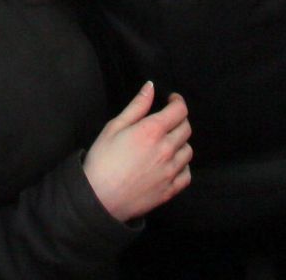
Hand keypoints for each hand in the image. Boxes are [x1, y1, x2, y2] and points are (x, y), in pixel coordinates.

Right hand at [83, 82, 193, 221]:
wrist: (98, 199)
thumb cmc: (102, 161)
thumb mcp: (114, 127)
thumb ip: (136, 106)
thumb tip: (150, 87)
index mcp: (152, 131)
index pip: (179, 110)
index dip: (177, 101)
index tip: (171, 100)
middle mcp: (166, 149)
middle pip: (186, 128)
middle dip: (178, 120)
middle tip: (167, 120)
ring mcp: (170, 171)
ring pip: (188, 150)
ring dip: (180, 143)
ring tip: (166, 142)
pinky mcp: (169, 190)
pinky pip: (187, 174)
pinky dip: (182, 166)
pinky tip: (170, 164)